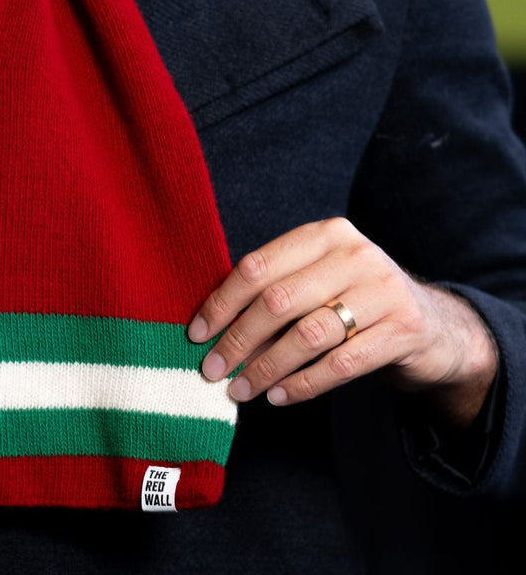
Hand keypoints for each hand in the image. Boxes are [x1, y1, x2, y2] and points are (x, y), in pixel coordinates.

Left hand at [188, 218, 497, 425]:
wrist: (434, 325)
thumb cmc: (353, 300)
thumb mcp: (317, 279)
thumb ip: (274, 290)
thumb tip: (212, 330)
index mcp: (325, 234)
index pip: (258, 267)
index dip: (222, 303)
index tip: (197, 334)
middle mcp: (356, 255)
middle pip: (278, 301)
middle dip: (238, 340)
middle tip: (212, 370)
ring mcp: (383, 291)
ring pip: (307, 335)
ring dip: (266, 368)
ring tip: (240, 389)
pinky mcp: (403, 331)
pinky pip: (341, 364)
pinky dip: (303, 384)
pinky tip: (278, 396)